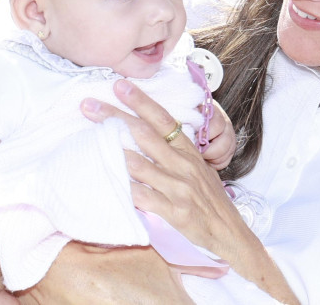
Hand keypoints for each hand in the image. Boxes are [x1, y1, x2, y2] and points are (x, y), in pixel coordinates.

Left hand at [80, 80, 247, 255]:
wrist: (230, 233)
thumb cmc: (210, 200)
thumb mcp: (198, 169)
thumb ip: (175, 153)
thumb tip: (146, 135)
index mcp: (189, 152)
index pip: (163, 119)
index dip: (141, 101)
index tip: (120, 86)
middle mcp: (183, 166)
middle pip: (144, 135)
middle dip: (114, 117)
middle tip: (89, 105)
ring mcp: (179, 188)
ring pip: (139, 164)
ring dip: (113, 150)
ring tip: (88, 138)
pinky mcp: (175, 212)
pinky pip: (143, 198)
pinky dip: (125, 189)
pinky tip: (106, 181)